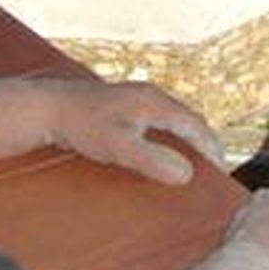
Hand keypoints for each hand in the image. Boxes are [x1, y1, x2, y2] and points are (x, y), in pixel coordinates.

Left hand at [46, 80, 223, 185]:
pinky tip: (163, 151)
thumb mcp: (119, 148)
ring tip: (193, 163)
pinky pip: (159, 121)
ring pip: (174, 119)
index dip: (210, 147)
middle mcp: (150, 95)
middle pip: (188, 119)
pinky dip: (170, 136)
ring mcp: (138, 98)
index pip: (195, 124)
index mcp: (155, 101)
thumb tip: (186, 174)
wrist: (49, 108)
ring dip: (186, 139)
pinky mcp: (126, 106)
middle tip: (211, 169)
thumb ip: (153, 161)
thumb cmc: (82, 126)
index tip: (220, 170)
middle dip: (203, 143)